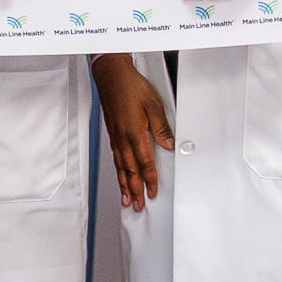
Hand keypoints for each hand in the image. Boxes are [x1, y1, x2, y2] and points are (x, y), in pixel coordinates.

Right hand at [90, 53, 172, 210]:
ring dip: (124, 185)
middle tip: (138, 206)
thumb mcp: (154, 105)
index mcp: (135, 133)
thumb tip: (170, 146)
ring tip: (127, 199)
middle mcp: (123, 138)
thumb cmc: (132, 86)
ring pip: (121, 167)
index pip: (144, 163)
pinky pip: (115, 158)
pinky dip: (118, 171)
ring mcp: (116, 137)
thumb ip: (161, 128)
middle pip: (130, 171)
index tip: (153, 193)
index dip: (149, 180)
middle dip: (135, 190)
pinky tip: (121, 176)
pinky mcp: (113, 133)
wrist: (111, 76)